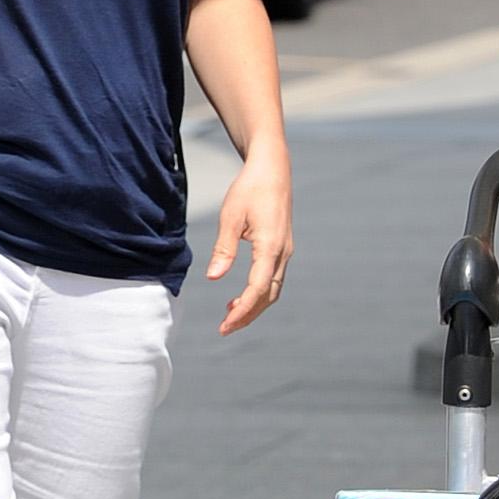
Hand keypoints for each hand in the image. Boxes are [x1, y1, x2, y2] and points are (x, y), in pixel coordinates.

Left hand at [209, 143, 291, 334]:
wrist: (272, 169)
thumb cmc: (249, 189)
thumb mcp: (230, 217)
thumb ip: (224, 249)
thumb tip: (213, 277)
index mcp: (270, 247)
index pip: (257, 289)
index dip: (242, 311)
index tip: (224, 325)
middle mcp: (282, 253)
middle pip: (268, 295)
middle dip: (248, 315)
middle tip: (224, 329)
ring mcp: (285, 251)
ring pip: (273, 289)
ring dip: (254, 305)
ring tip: (230, 315)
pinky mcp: (282, 248)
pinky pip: (273, 278)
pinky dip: (258, 293)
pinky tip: (240, 296)